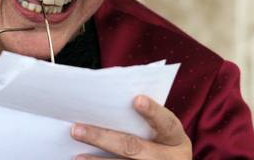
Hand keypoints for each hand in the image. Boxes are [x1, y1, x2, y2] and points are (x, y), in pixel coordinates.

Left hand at [71, 95, 190, 159]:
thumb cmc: (162, 144)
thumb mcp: (163, 133)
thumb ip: (145, 118)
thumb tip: (109, 101)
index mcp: (176, 140)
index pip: (166, 124)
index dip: (153, 112)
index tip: (136, 100)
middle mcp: (169, 159)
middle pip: (134, 148)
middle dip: (103, 138)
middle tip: (77, 129)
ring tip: (77, 156)